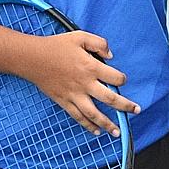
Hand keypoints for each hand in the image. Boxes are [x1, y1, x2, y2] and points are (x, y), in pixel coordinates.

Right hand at [20, 30, 140, 136]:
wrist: (32, 58)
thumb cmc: (56, 46)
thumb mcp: (80, 36)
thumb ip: (99, 43)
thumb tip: (111, 56)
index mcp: (91, 67)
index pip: (115, 78)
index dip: (122, 79)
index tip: (123, 80)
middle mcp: (85, 84)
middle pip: (110, 99)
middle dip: (125, 106)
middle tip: (136, 111)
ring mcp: (74, 95)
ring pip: (94, 113)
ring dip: (107, 123)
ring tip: (117, 132)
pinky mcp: (64, 101)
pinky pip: (78, 116)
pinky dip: (87, 125)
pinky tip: (96, 132)